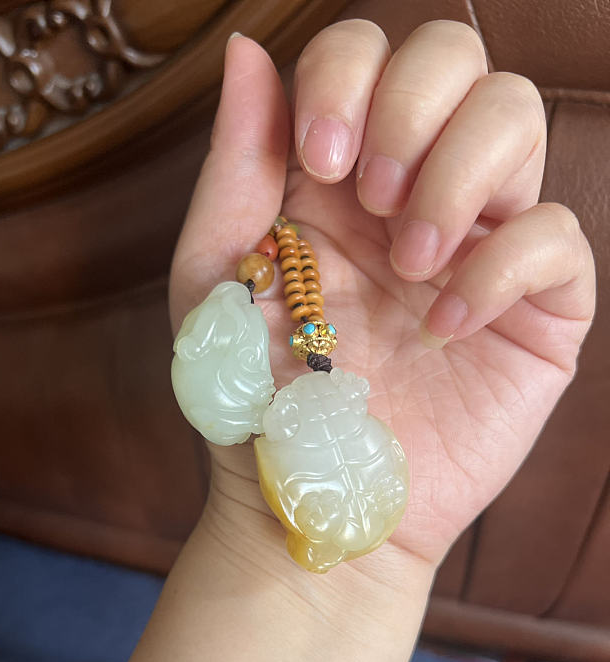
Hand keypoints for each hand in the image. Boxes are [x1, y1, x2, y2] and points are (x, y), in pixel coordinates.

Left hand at [169, 20, 594, 568]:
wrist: (313, 498)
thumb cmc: (258, 400)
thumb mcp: (218, 279)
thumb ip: (236, 166)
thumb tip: (246, 49)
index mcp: (336, 175)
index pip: (369, 52)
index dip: (350, 76)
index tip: (319, 161)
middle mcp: (415, 193)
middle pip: (459, 59)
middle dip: (413, 109)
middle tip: (372, 200)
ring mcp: (480, 245)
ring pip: (518, 120)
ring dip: (458, 177)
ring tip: (409, 266)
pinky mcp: (533, 309)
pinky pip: (557, 237)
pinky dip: (501, 265)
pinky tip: (444, 324)